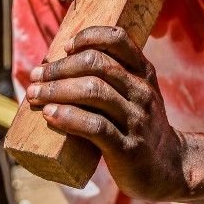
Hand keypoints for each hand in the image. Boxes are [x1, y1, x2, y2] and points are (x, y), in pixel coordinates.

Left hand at [25, 26, 194, 202]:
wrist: (169, 168)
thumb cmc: (139, 126)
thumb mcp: (136, 94)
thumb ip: (111, 78)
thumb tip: (56, 68)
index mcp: (143, 73)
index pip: (118, 39)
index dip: (89, 36)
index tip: (66, 46)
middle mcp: (141, 91)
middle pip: (97, 64)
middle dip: (60, 67)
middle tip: (36, 75)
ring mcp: (136, 119)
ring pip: (93, 92)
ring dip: (57, 90)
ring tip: (34, 94)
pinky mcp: (128, 148)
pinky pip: (95, 127)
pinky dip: (68, 117)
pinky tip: (50, 115)